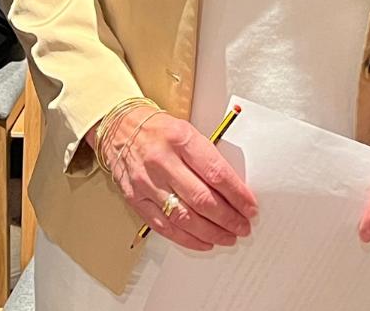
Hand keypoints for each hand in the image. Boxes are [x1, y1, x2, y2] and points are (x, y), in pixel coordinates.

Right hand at [103, 106, 256, 251]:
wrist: (120, 127)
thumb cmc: (159, 130)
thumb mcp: (188, 131)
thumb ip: (208, 158)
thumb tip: (234, 189)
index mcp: (180, 139)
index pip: (216, 173)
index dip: (237, 195)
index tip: (250, 207)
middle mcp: (162, 162)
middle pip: (202, 199)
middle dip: (228, 218)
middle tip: (243, 227)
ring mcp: (147, 183)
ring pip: (184, 217)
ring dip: (211, 232)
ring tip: (228, 237)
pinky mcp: (136, 199)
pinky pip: (164, 226)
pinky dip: (187, 239)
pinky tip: (203, 242)